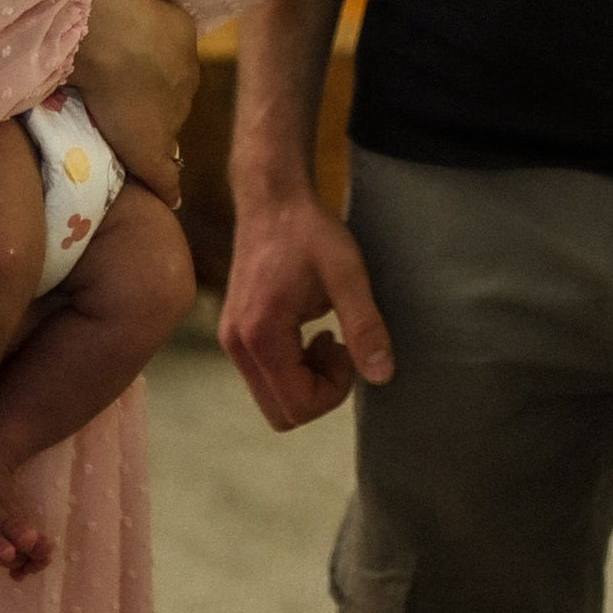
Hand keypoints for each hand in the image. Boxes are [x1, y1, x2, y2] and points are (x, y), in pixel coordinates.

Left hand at [74, 0, 197, 206]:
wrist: (111, 35)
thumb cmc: (121, 99)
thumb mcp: (142, 150)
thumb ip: (162, 177)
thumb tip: (177, 202)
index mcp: (184, 109)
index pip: (171, 122)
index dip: (148, 124)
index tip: (123, 123)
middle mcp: (194, 79)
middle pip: (171, 92)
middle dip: (148, 94)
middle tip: (114, 94)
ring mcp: (185, 45)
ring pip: (166, 61)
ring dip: (146, 63)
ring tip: (112, 63)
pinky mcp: (174, 16)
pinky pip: (161, 29)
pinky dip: (145, 33)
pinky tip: (121, 34)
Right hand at [221, 191, 394, 429]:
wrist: (272, 198)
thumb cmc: (310, 231)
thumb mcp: (347, 273)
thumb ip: (364, 326)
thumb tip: (382, 376)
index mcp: (260, 334)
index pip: (297, 405)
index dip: (334, 392)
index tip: (349, 349)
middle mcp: (236, 345)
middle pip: (282, 413)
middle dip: (320, 392)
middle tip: (340, 347)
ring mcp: (231, 341)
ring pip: (273, 399)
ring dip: (307, 381)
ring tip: (328, 335)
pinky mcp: (234, 334)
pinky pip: (265, 378)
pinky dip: (293, 369)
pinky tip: (311, 332)